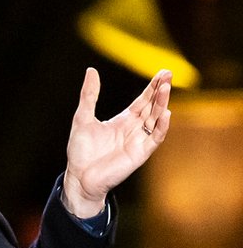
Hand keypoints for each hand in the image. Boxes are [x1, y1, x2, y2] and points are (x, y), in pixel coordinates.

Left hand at [62, 67, 171, 217]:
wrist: (78, 176)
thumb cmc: (81, 151)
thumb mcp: (83, 118)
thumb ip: (89, 95)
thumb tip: (91, 71)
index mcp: (123, 121)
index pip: (142, 101)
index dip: (152, 87)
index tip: (163, 73)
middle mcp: (134, 130)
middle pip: (152, 107)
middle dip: (160, 91)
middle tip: (168, 74)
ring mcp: (138, 141)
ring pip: (156, 119)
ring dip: (161, 104)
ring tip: (165, 88)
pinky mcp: (140, 153)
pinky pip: (155, 138)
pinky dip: (161, 126)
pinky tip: (165, 113)